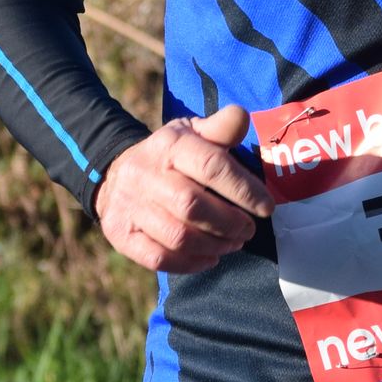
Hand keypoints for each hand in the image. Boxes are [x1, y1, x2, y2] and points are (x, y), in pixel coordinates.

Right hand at [93, 104, 272, 273]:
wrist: (115, 173)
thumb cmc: (169, 155)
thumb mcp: (191, 132)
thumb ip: (220, 127)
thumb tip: (241, 117)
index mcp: (169, 145)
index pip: (210, 165)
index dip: (243, 189)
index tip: (266, 207)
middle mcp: (145, 174)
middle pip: (192, 205)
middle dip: (229, 223)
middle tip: (249, 230)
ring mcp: (129, 206)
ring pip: (178, 236)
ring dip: (214, 245)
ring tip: (233, 243)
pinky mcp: (121, 234)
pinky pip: (158, 258)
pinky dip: (190, 263)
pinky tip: (209, 258)